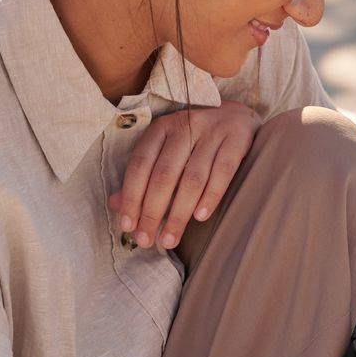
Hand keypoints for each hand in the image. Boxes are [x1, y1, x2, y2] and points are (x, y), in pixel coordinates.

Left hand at [109, 102, 261, 250]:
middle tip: (147, 240)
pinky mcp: (238, 141)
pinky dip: (210, 196)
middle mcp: (186, 127)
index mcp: (161, 129)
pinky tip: (200, 217)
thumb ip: (143, 176)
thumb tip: (116, 205)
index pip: (140, 165)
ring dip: (179, 213)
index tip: (127, 226)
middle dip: (152, 212)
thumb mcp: (167, 150)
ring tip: (170, 239)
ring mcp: (213, 133)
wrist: (239, 116)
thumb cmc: (197, 140)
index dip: (132, 197)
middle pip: (164, 174)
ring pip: (192, 178)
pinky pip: (222, 172)